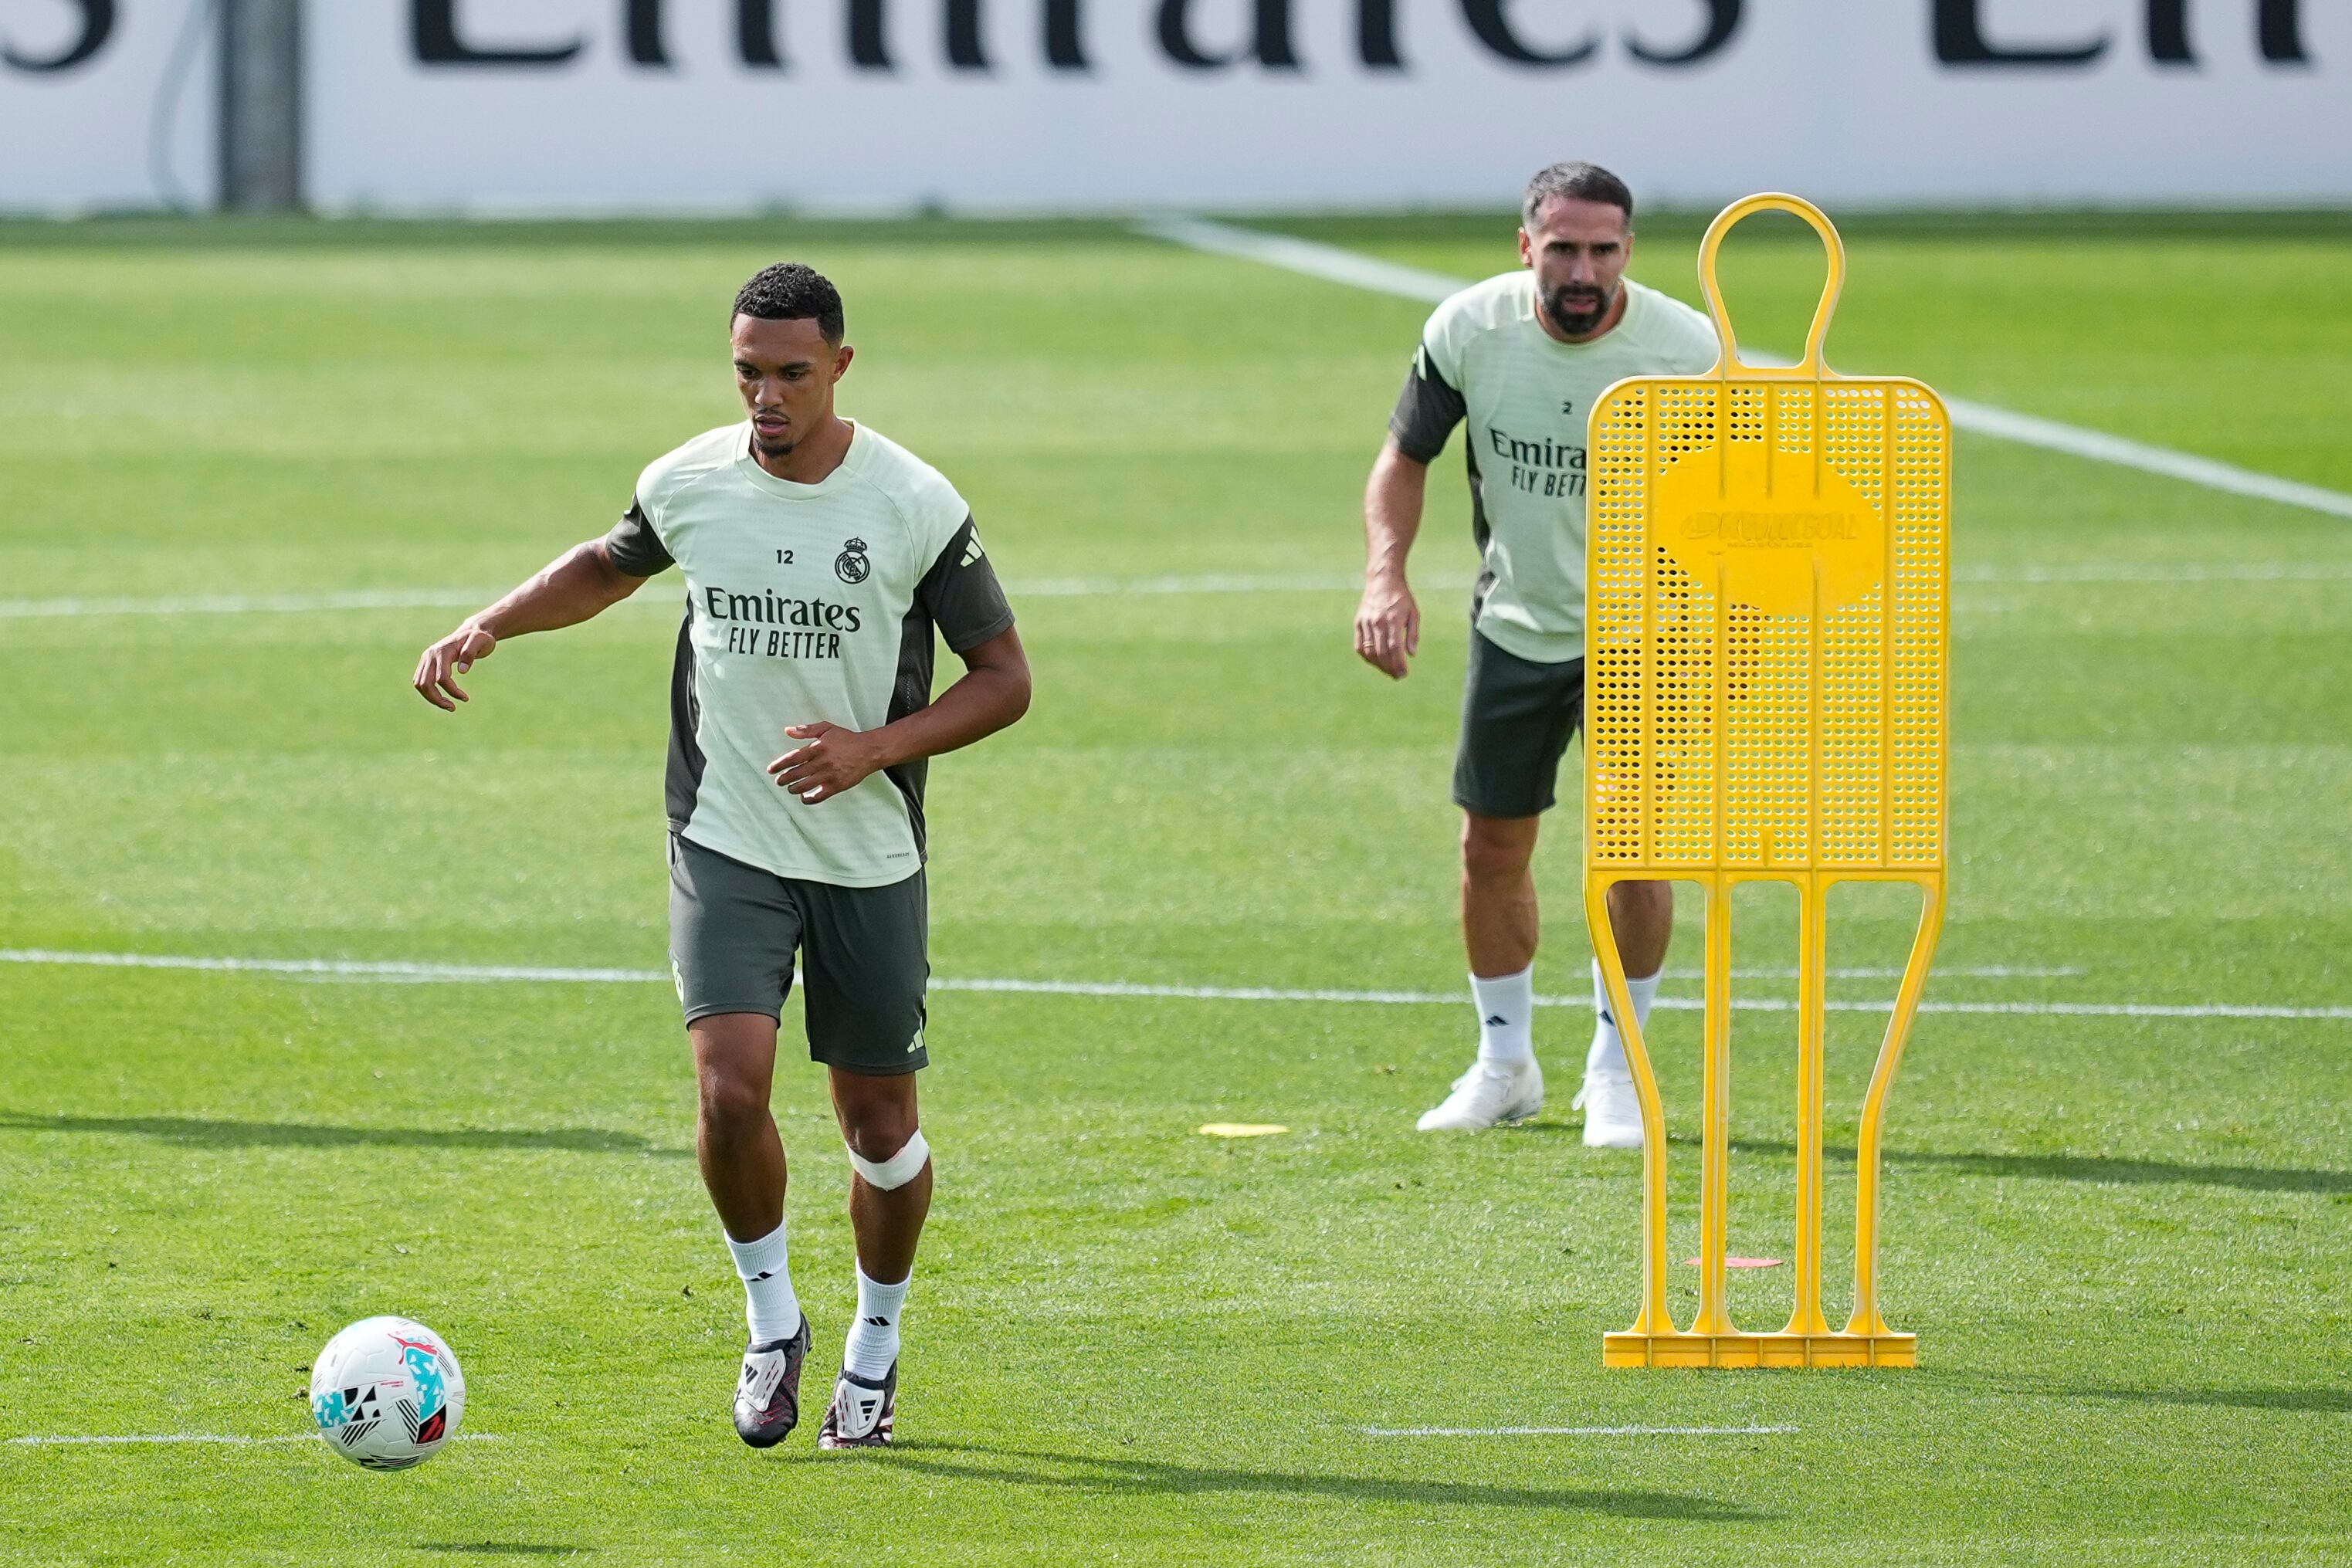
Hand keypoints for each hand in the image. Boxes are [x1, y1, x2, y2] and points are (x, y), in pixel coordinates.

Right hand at [413, 625, 497, 710]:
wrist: (471, 632)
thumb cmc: (479, 638)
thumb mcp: (482, 642)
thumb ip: (471, 653)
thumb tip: (461, 671)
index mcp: (443, 651)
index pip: (442, 677)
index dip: (452, 691)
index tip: (465, 698)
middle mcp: (430, 654)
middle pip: (425, 683)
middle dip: (437, 699)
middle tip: (453, 708)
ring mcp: (426, 658)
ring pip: (419, 683)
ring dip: (431, 698)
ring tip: (449, 706)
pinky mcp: (426, 663)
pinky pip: (420, 681)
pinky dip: (428, 692)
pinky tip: (442, 698)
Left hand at [767, 722, 888, 804]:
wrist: (869, 751)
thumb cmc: (846, 739)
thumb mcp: (827, 728)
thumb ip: (806, 730)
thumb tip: (787, 730)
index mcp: (817, 747)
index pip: (792, 758)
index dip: (779, 765)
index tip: (770, 770)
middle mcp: (821, 763)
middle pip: (795, 774)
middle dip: (783, 779)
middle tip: (779, 781)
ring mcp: (829, 776)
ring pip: (804, 787)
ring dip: (793, 789)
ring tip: (790, 788)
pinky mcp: (836, 786)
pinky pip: (818, 797)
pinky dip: (808, 799)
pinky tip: (804, 797)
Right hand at [1354, 573, 1418, 678]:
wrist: (1382, 581)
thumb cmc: (1401, 598)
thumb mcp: (1414, 613)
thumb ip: (1413, 634)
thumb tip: (1411, 654)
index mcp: (1393, 620)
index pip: (1394, 648)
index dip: (1398, 663)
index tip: (1404, 673)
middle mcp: (1378, 622)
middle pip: (1382, 653)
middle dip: (1390, 668)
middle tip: (1397, 676)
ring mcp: (1366, 623)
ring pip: (1369, 651)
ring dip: (1378, 665)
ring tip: (1388, 671)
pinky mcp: (1358, 623)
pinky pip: (1359, 646)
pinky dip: (1367, 657)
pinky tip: (1375, 661)